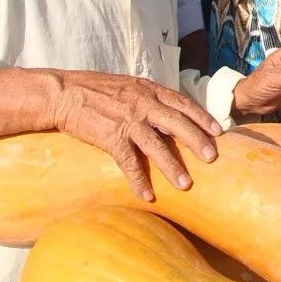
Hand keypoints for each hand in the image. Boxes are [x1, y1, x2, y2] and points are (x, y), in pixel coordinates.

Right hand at [49, 70, 222, 201]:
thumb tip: (170, 111)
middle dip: (198, 141)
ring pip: (157, 146)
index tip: (219, 131)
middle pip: (178, 123)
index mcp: (149, 89)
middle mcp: (143, 103)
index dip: (202, 117)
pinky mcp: (111, 137)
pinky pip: (129, 163)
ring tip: (186, 184)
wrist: (62, 93)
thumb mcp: (129, 85)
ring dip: (173, 167)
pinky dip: (139, 181)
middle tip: (213, 157)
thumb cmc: (95, 89)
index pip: (183, 102)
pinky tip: (148, 196)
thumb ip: (150, 97)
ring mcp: (128, 121)